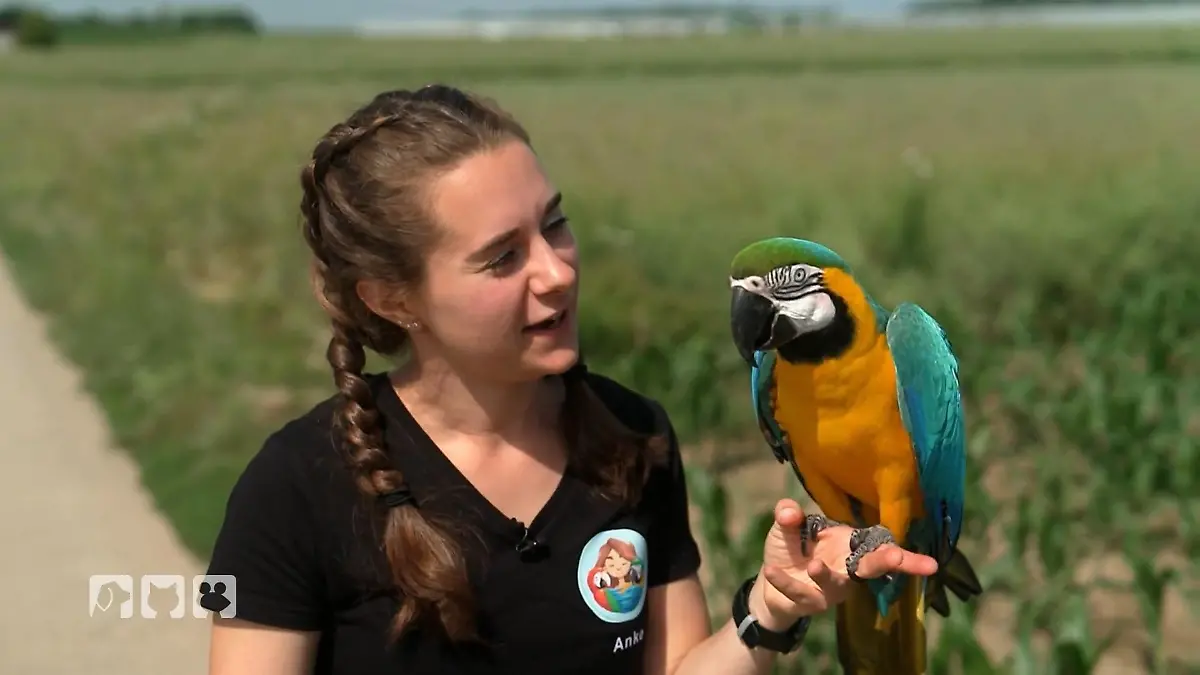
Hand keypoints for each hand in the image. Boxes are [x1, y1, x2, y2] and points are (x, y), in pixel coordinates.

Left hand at [749, 499, 938, 629]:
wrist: (770, 578)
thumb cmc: (791, 548)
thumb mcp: (787, 525)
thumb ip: (789, 514)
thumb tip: (789, 511)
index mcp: (848, 545)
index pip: (879, 546)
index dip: (903, 554)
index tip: (931, 564)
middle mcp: (846, 568)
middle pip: (872, 567)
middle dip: (887, 563)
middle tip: (897, 558)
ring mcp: (830, 587)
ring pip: (836, 584)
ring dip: (826, 575)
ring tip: (814, 565)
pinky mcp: (811, 601)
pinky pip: (801, 593)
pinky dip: (785, 581)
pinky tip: (770, 570)